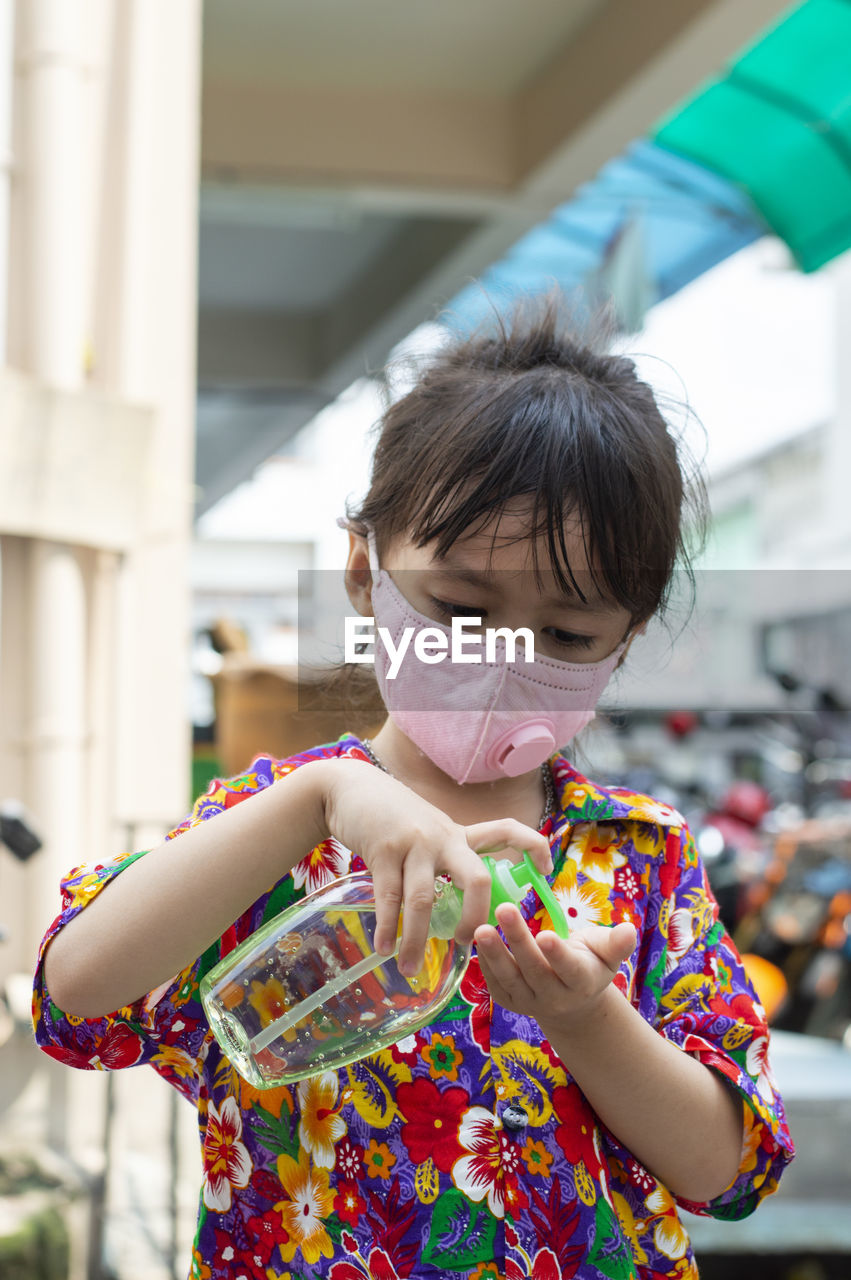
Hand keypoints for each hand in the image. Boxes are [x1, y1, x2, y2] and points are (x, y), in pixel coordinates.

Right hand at [318, 758, 551, 975]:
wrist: (350, 789)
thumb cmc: (392, 817)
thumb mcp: (429, 830)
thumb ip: (447, 859)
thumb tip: (459, 906)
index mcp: (459, 835)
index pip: (506, 831)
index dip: (533, 847)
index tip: (547, 869)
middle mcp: (443, 838)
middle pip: (475, 879)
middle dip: (476, 917)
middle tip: (467, 944)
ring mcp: (414, 844)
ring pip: (426, 898)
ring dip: (418, 938)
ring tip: (411, 968)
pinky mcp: (383, 850)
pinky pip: (389, 897)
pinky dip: (388, 927)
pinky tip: (384, 948)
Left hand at [474, 903, 635, 1032]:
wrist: (572, 1002)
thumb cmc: (590, 964)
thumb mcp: (606, 952)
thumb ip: (616, 943)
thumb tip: (630, 930)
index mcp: (581, 982)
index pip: (569, 969)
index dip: (557, 954)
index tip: (545, 933)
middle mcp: (555, 997)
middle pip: (534, 969)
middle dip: (518, 939)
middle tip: (504, 908)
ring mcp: (530, 1002)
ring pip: (510, 979)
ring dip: (493, 953)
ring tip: (481, 928)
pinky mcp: (510, 1002)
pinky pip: (495, 984)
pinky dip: (485, 963)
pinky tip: (476, 940)